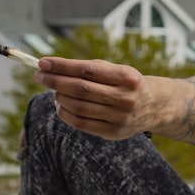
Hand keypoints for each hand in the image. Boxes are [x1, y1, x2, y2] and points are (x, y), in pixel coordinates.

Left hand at [35, 57, 154, 139]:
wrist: (153, 106)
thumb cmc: (126, 83)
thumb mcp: (116, 70)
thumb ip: (88, 68)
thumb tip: (52, 68)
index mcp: (127, 77)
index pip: (87, 70)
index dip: (62, 66)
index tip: (43, 62)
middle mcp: (125, 98)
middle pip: (81, 89)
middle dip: (55, 81)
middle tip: (40, 76)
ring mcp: (120, 117)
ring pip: (79, 107)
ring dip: (59, 97)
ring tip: (53, 91)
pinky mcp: (113, 132)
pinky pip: (81, 123)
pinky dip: (65, 114)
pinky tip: (60, 106)